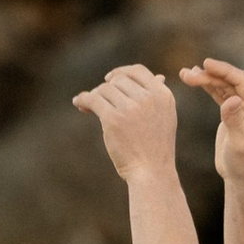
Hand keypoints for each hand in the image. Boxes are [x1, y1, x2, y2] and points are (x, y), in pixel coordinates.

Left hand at [73, 61, 182, 180]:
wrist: (152, 172)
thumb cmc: (157, 148)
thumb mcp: (165, 118)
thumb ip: (158, 97)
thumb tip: (158, 76)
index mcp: (163, 95)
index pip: (138, 71)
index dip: (121, 72)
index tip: (109, 80)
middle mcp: (148, 98)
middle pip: (119, 80)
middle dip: (106, 88)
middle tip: (97, 99)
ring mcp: (131, 108)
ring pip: (104, 89)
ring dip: (94, 96)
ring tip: (88, 107)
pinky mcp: (113, 118)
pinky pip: (92, 99)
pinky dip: (83, 99)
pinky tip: (78, 103)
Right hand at [182, 56, 243, 183]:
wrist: (242, 178)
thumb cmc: (243, 163)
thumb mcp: (238, 143)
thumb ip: (234, 120)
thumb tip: (231, 98)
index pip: (241, 81)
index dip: (224, 70)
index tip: (205, 64)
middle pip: (231, 80)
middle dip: (210, 75)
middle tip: (188, 74)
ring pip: (224, 85)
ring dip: (206, 79)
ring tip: (186, 74)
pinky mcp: (233, 112)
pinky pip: (220, 93)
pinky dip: (207, 87)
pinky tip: (194, 81)